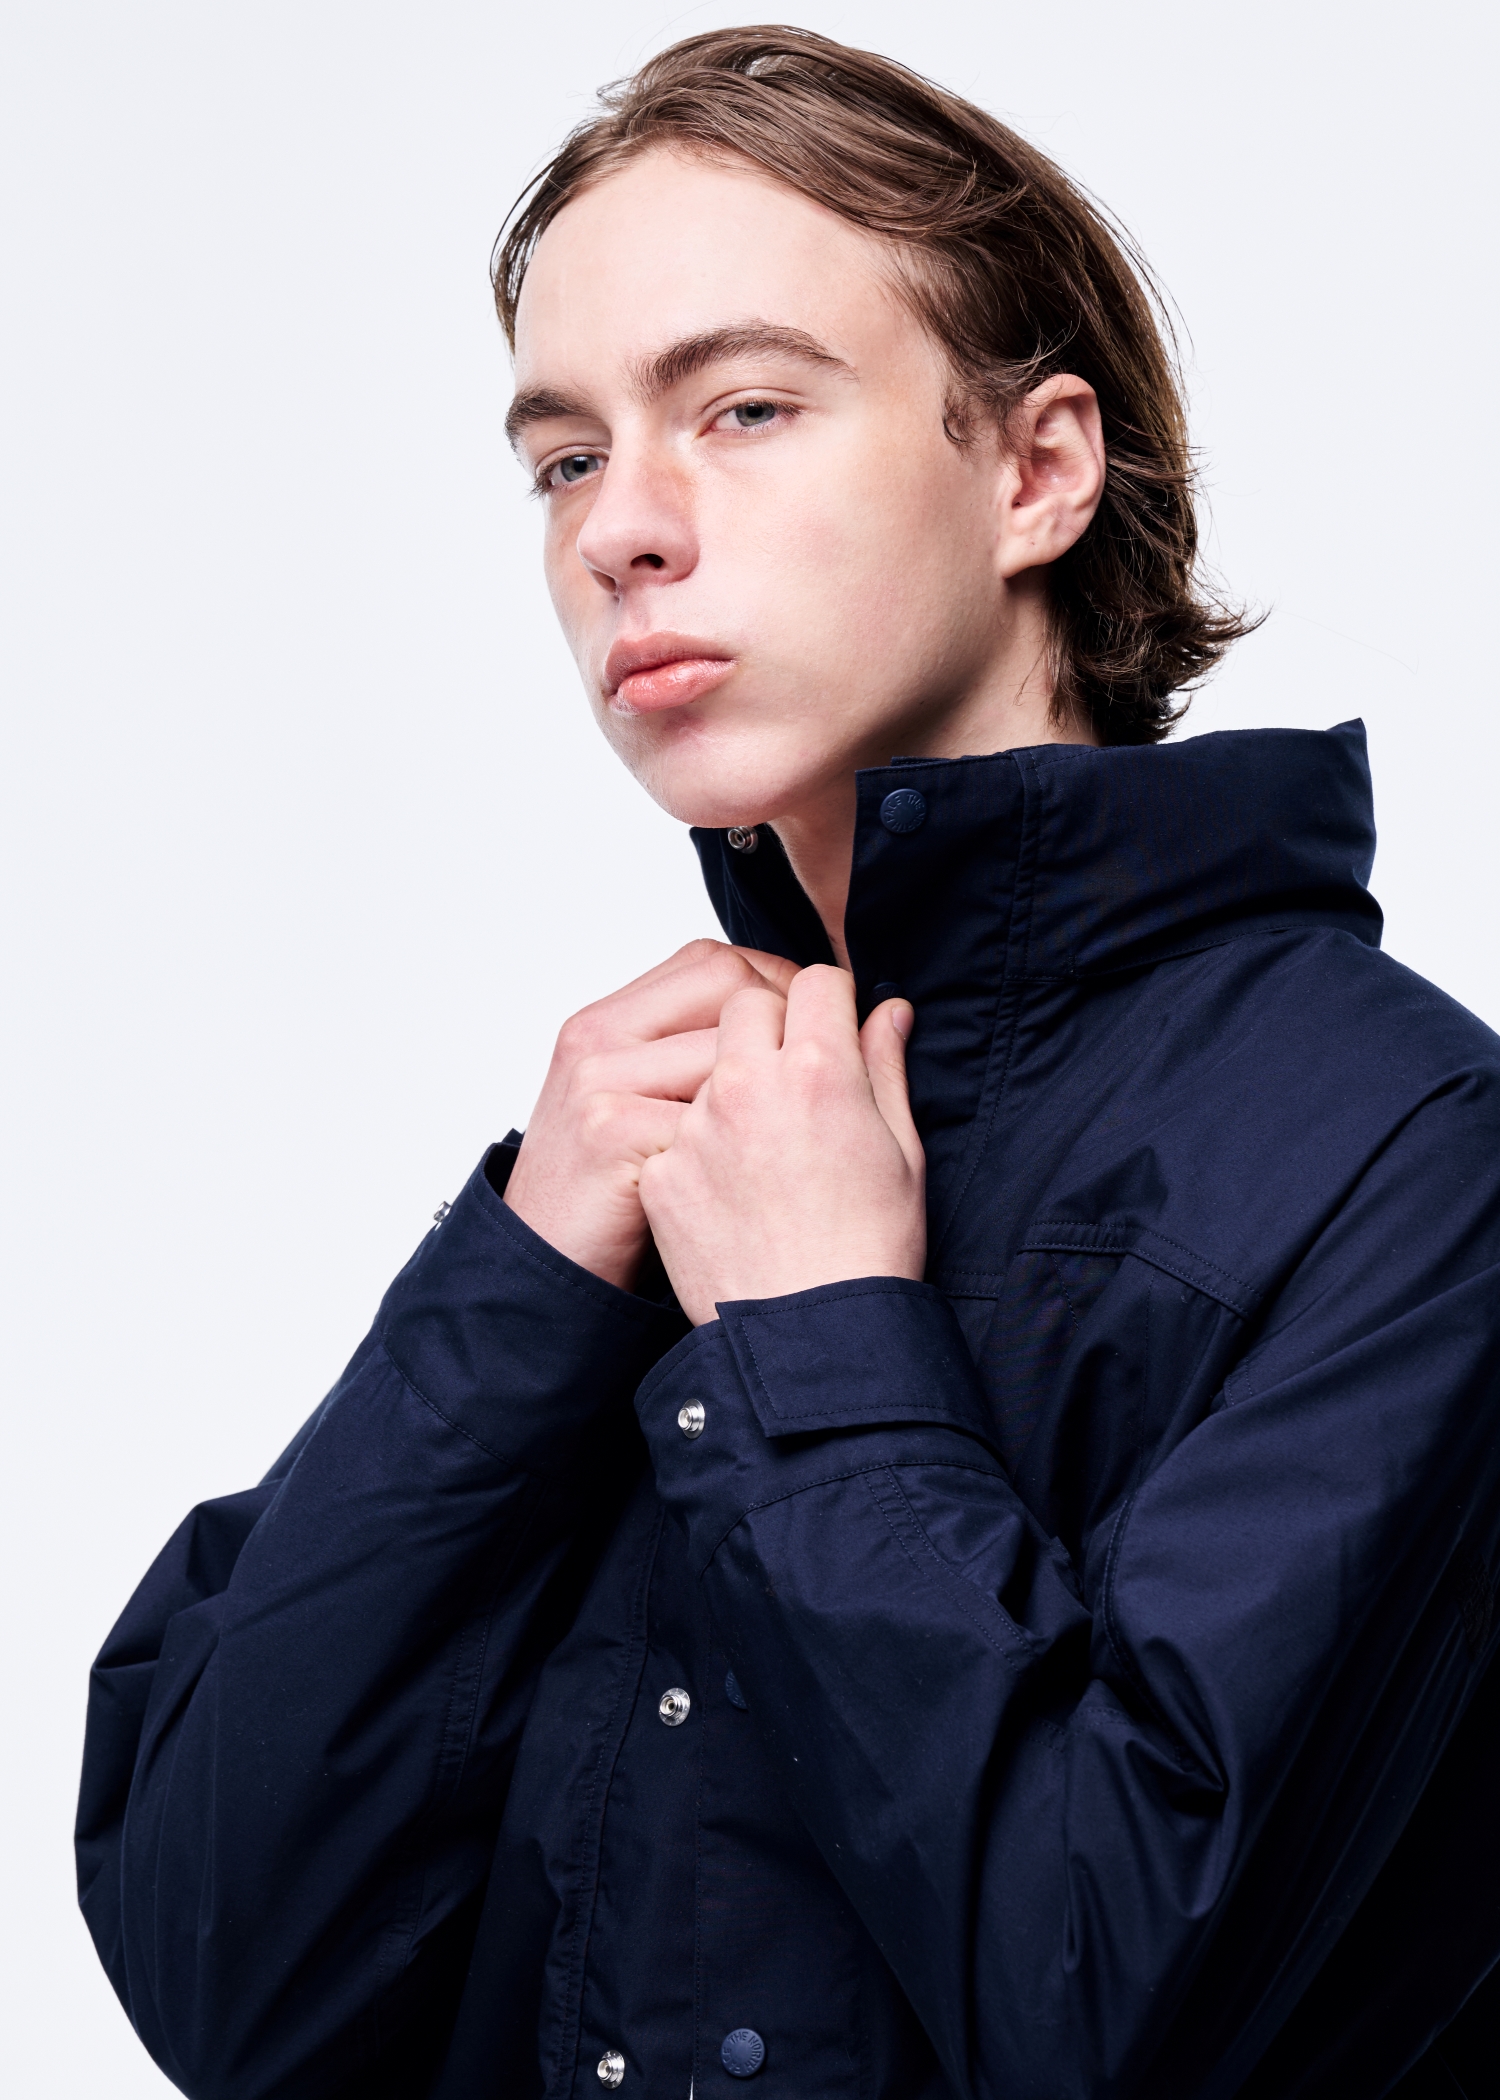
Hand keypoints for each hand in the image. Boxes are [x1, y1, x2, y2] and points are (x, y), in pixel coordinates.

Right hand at [504, 940, 798, 1290]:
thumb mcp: (634, 1103)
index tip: (815, 1028)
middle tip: (823, 1075)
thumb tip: (795, 1014)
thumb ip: (689, 1053)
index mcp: (608, 1020)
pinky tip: (761, 1177)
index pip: (711, 962)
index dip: (775, 984)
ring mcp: (600, 1082)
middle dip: (788, 1023)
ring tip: (795, 1134)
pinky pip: (709, 1117)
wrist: (546, 1268)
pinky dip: (745, 1146)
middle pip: (726, 985)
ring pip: (728, 1050)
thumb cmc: (610, 1189)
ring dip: (772, 1092)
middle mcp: (598, 1036)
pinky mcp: (610, 1132)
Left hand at [639, 965, 924, 1323]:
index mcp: (818, 1069)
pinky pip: (677, 1128)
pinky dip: (700, 1145)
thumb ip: (886, 1068)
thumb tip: (889, 1012)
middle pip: (745, 1002)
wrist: (813, 1338)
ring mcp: (697, 1127)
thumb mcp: (903, 1151)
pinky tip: (732, 1188)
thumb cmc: (869, 1251)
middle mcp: (747, 1084)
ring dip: (732, 1083)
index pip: (813, 982)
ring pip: (703, 1063)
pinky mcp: (662, 1171)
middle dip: (771, 1022)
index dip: (829, 1002)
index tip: (832, 1027)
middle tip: (793, 1073)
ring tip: (765, 1143)